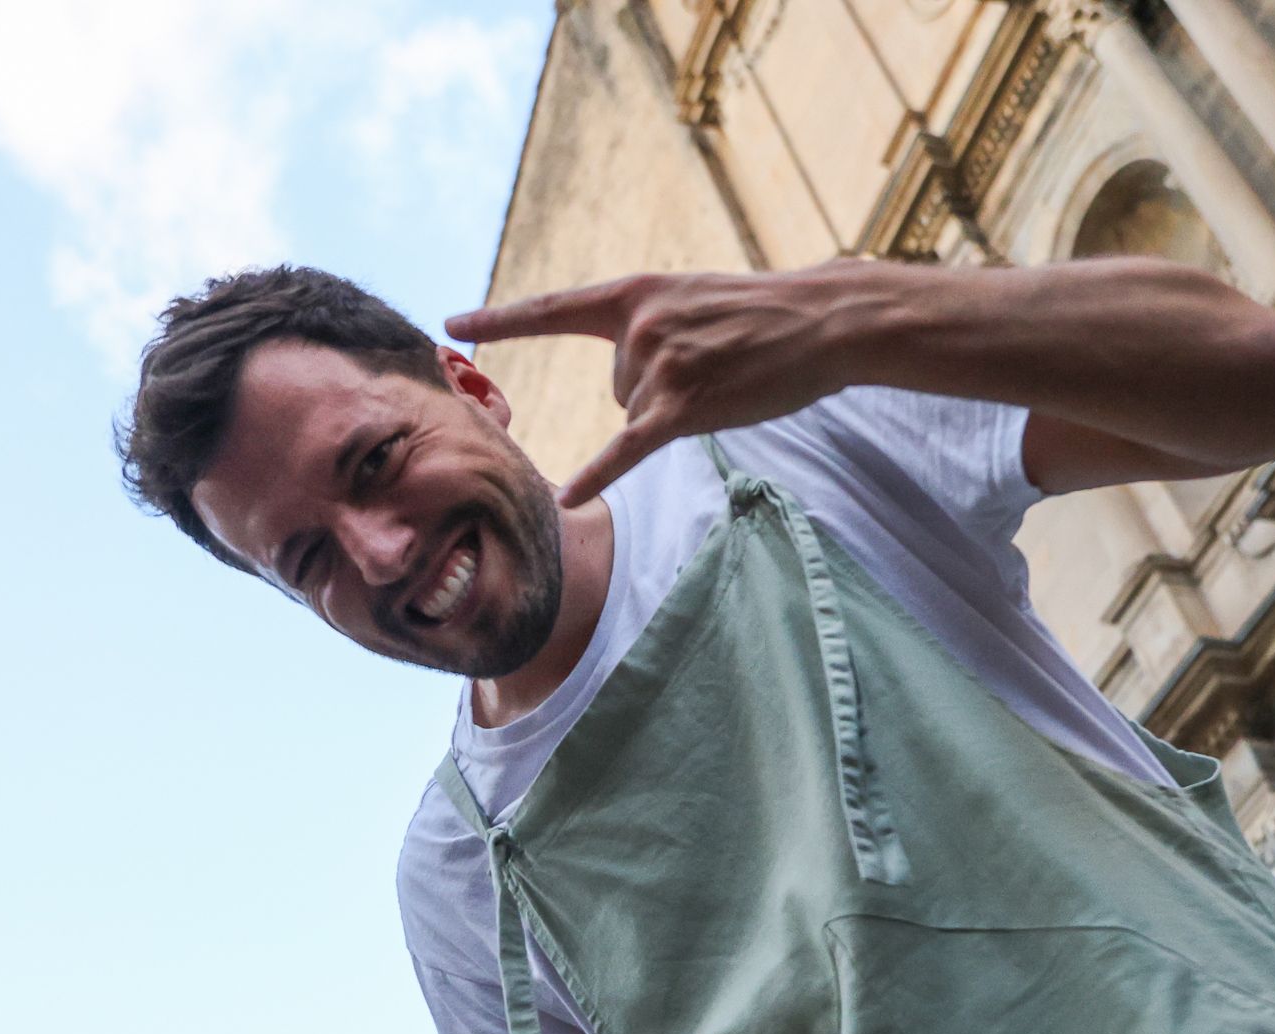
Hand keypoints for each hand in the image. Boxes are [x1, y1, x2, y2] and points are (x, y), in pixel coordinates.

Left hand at [447, 266, 872, 506]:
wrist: (821, 319)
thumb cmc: (764, 313)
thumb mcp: (692, 300)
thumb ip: (648, 330)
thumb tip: (627, 393)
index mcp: (634, 292)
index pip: (553, 309)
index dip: (501, 319)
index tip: (452, 322)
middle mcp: (636, 326)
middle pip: (616, 386)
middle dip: (661, 387)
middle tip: (716, 361)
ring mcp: (658, 366)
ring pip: (638, 415)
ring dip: (680, 410)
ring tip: (730, 379)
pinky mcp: (683, 406)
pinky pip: (628, 449)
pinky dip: (600, 474)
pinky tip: (569, 499)